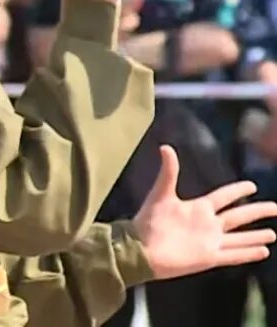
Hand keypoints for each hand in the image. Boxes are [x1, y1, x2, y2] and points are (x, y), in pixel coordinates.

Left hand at [134, 146, 276, 280]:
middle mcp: (208, 224)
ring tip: (273, 234)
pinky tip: (264, 251)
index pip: (224, 196)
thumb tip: (165, 146)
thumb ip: (168, 172)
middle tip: (275, 207)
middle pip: (238, 216)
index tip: (252, 186)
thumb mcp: (160, 194)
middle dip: (256, 211)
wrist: (141, 249)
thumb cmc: (148, 221)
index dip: (238, 190)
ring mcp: (210, 241)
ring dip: (256, 235)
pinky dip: (248, 253)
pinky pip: (234, 255)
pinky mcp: (209, 257)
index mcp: (198, 208)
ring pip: (240, 237)